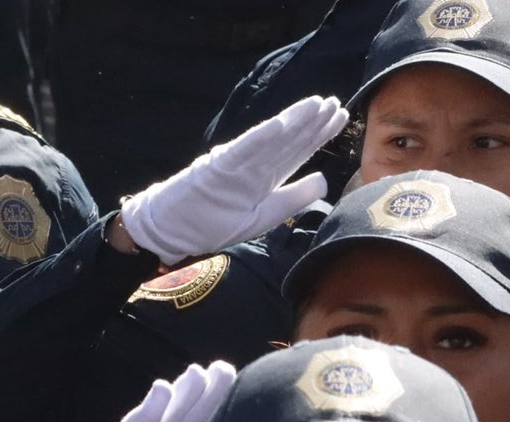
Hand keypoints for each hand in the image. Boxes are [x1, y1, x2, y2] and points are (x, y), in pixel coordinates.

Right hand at [119, 96, 347, 263]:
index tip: (340, 118)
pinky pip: (243, 150)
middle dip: (312, 123)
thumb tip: (324, 180)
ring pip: (271, 140)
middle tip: (335, 103)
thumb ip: (292, 199)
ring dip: (293, 122)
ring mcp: (236, 164)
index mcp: (264, 178)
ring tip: (317, 105)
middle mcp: (253, 166)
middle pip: (289, 141)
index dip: (319, 134)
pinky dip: (261, 137)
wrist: (170, 231)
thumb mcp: (261, 217)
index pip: (296, 151)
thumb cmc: (210, 224)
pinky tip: (282, 123)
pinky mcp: (218, 167)